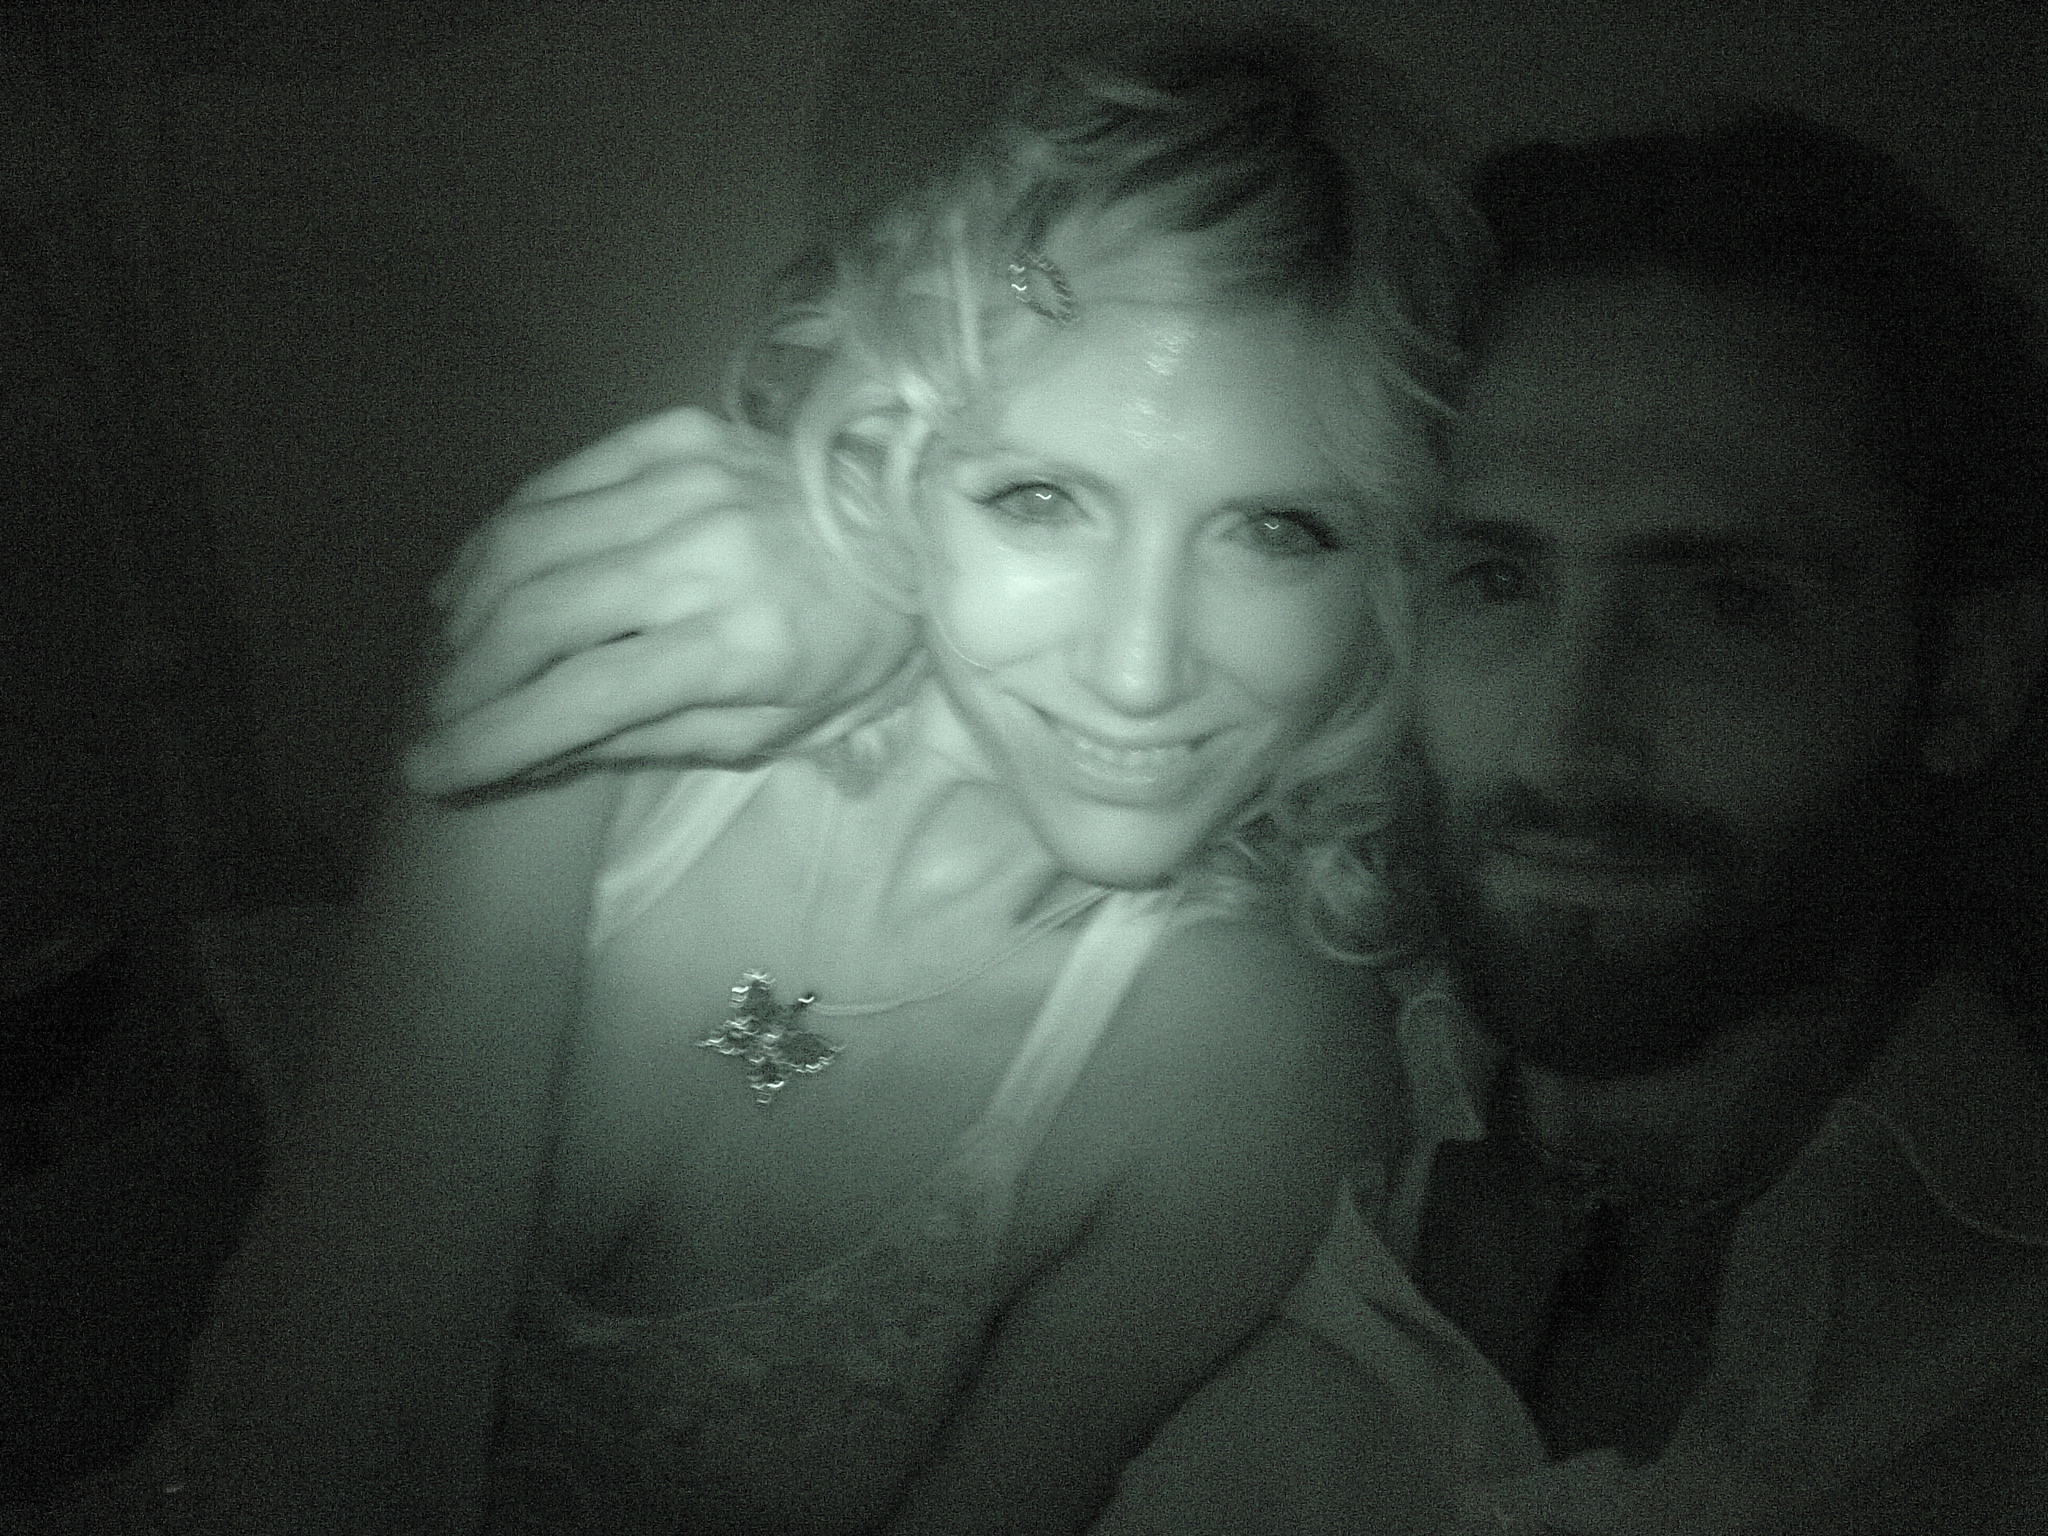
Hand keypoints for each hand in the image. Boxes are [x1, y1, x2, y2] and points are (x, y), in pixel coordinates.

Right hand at [405, 408, 919, 796]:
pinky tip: (477, 580)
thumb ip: (648, 738)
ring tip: (453, 660)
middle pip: (534, 616)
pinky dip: (501, 536)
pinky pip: (556, 483)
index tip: (426, 771)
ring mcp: (690, 482)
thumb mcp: (771, 731)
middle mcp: (708, 553)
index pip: (580, 697)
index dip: (488, 739)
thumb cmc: (854, 653)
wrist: (926, 535)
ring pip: (528, 541)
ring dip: (469, 609)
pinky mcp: (680, 434)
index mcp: (742, 645)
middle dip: (464, 680)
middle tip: (436, 721)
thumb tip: (526, 750)